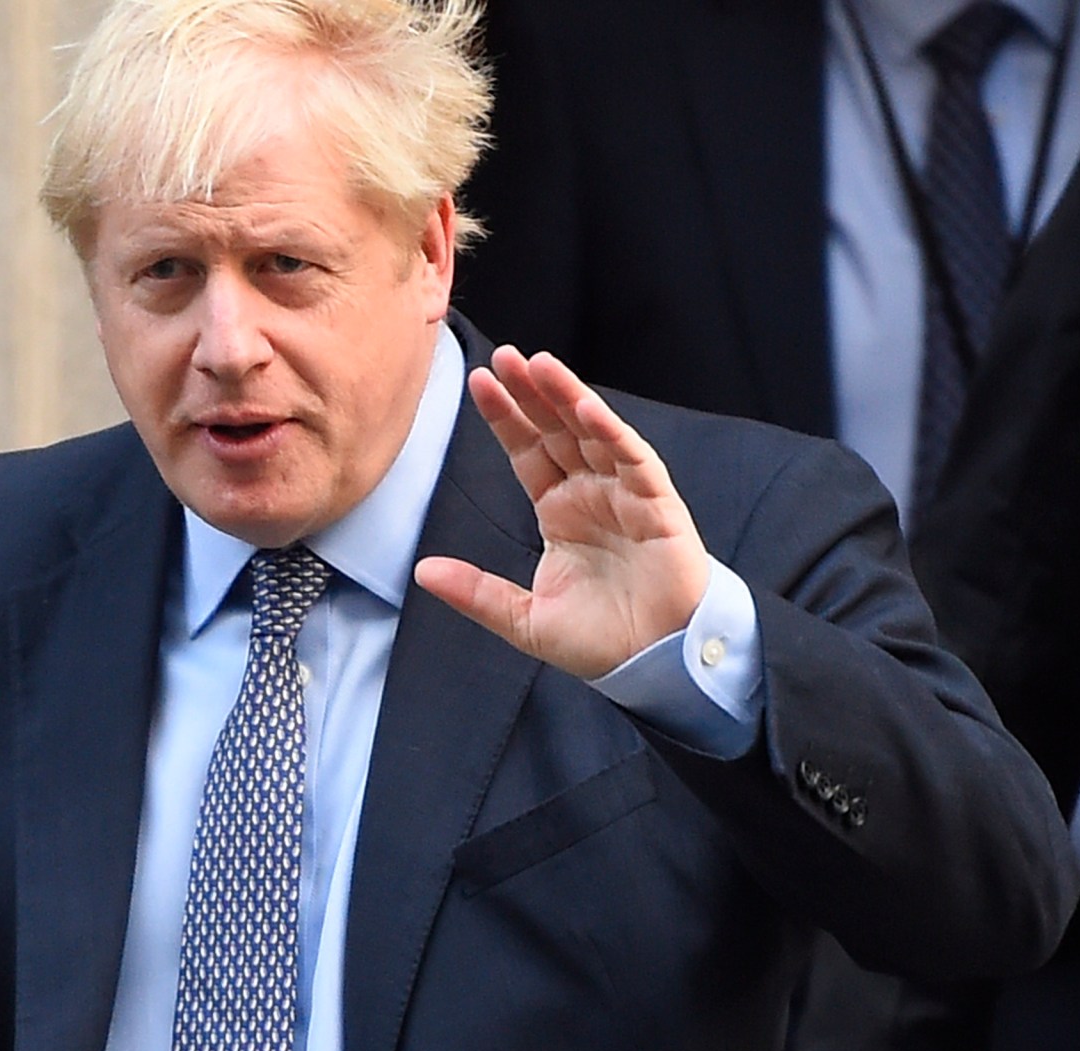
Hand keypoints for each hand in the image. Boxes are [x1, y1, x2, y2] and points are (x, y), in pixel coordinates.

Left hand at [415, 346, 711, 679]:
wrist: (655, 664)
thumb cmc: (601, 640)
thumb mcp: (525, 619)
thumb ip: (476, 593)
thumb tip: (421, 573)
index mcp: (559, 512)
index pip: (526, 451)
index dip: (504, 418)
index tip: (478, 382)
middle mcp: (591, 494)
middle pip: (557, 431)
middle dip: (531, 393)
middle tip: (505, 357)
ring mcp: (626, 495)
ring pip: (594, 433)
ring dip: (568, 397)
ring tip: (539, 364)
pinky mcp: (659, 506)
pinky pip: (633, 460)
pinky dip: (611, 433)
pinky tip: (586, 408)